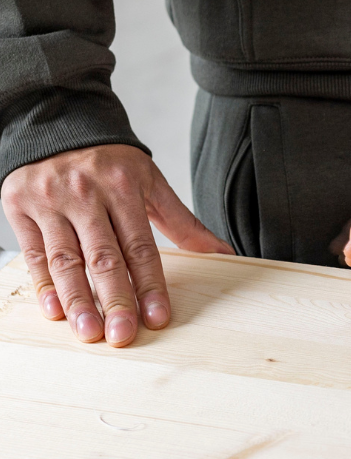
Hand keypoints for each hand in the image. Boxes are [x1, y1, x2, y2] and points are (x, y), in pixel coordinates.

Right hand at [1, 144, 232, 346]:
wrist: (57, 124)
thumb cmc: (110, 161)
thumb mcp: (150, 182)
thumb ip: (181, 222)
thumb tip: (222, 252)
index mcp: (122, 186)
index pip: (141, 245)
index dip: (151, 284)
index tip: (158, 317)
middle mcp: (85, 193)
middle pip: (103, 256)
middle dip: (115, 299)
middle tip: (123, 334)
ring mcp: (49, 200)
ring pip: (65, 259)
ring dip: (78, 300)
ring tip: (90, 331)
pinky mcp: (19, 206)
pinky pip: (34, 252)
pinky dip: (44, 285)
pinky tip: (56, 311)